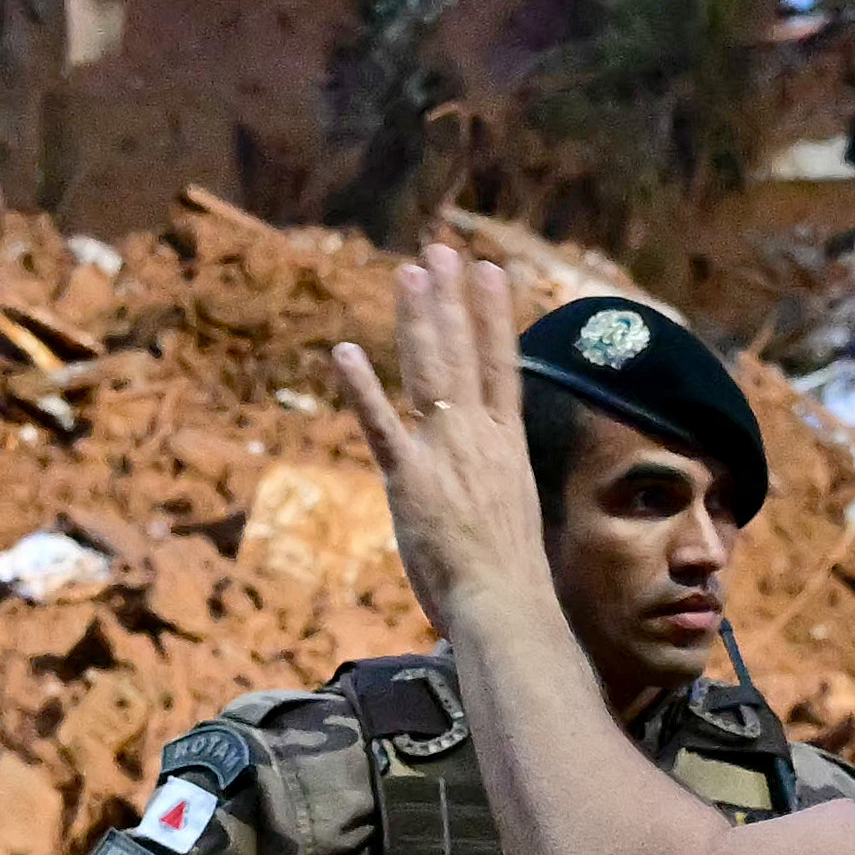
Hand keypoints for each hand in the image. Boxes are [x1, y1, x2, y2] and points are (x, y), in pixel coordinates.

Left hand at [324, 246, 563, 659]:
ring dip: (418, 318)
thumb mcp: (511, 520)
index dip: (495, 315)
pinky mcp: (408, 478)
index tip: (491, 271)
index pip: (501, 365)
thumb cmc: (511, 580)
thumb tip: (489, 491)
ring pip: (429, 371)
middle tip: (441, 250)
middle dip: (450, 298)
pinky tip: (344, 351)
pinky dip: (361, 387)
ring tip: (411, 272)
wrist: (505, 604)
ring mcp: (444, 452)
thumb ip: (494, 490)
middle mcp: (479, 437)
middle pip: (463, 353)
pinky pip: (379, 424)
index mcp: (507, 446)